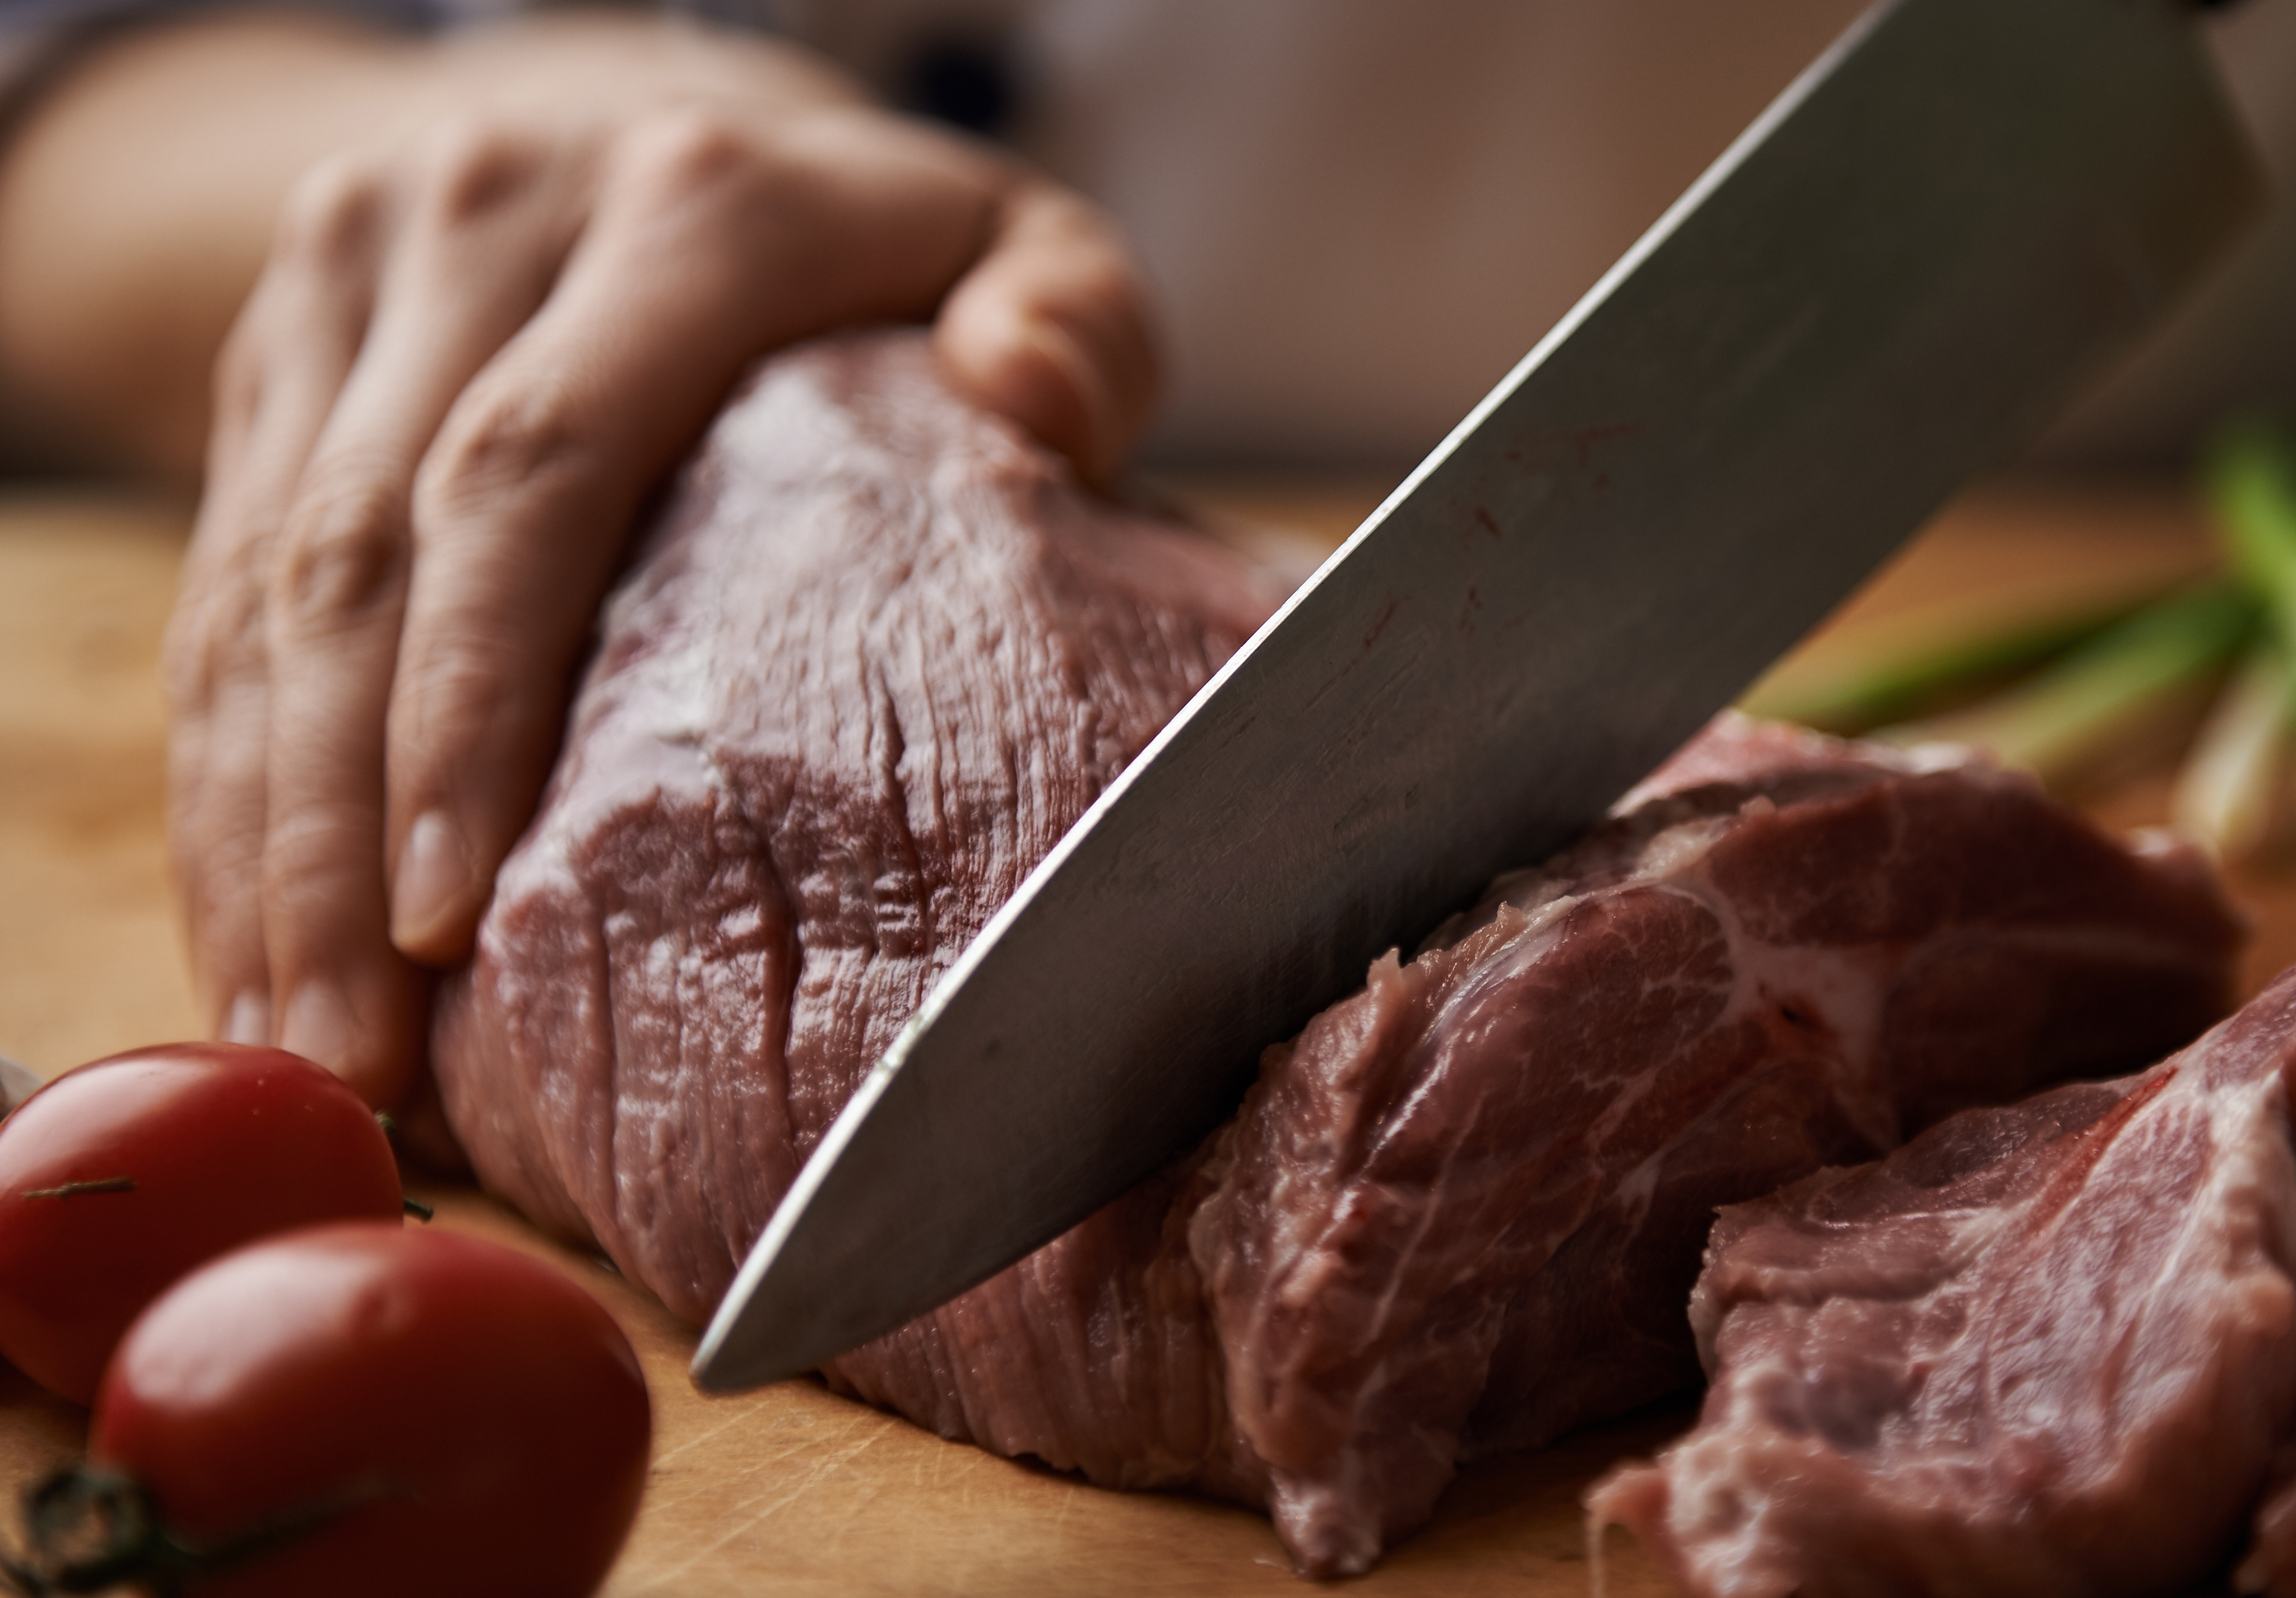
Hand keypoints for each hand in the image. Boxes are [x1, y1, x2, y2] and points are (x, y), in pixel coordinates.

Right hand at [155, 27, 1157, 1106]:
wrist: (662, 111)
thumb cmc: (879, 246)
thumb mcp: (1018, 245)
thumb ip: (1078, 320)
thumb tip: (1030, 392)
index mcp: (688, 206)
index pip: (532, 470)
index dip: (471, 697)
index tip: (452, 908)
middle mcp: (491, 221)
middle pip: (362, 552)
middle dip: (335, 827)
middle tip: (362, 1050)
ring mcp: (358, 279)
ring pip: (256, 586)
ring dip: (260, 834)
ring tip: (305, 1042)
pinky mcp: (277, 350)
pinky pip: (218, 587)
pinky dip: (231, 774)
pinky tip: (263, 930)